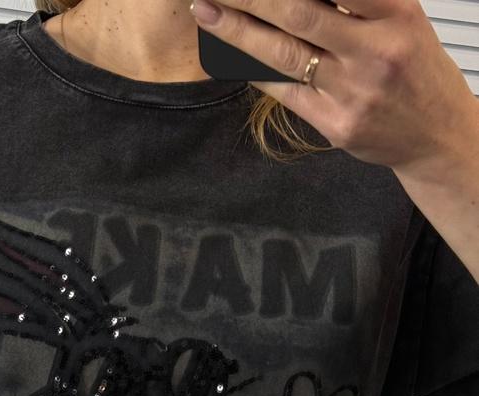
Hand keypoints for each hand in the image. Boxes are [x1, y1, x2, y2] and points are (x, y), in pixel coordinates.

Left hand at [191, 0, 476, 173]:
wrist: (435, 134)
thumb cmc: (413, 68)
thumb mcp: (401, 18)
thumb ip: (356, 1)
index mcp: (395, 13)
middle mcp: (375, 50)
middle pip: (299, 14)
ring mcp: (354, 91)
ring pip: (284, 55)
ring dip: (239, 32)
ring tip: (208, 14)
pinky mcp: (336, 124)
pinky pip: (285, 92)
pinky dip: (256, 70)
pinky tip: (232, 56)